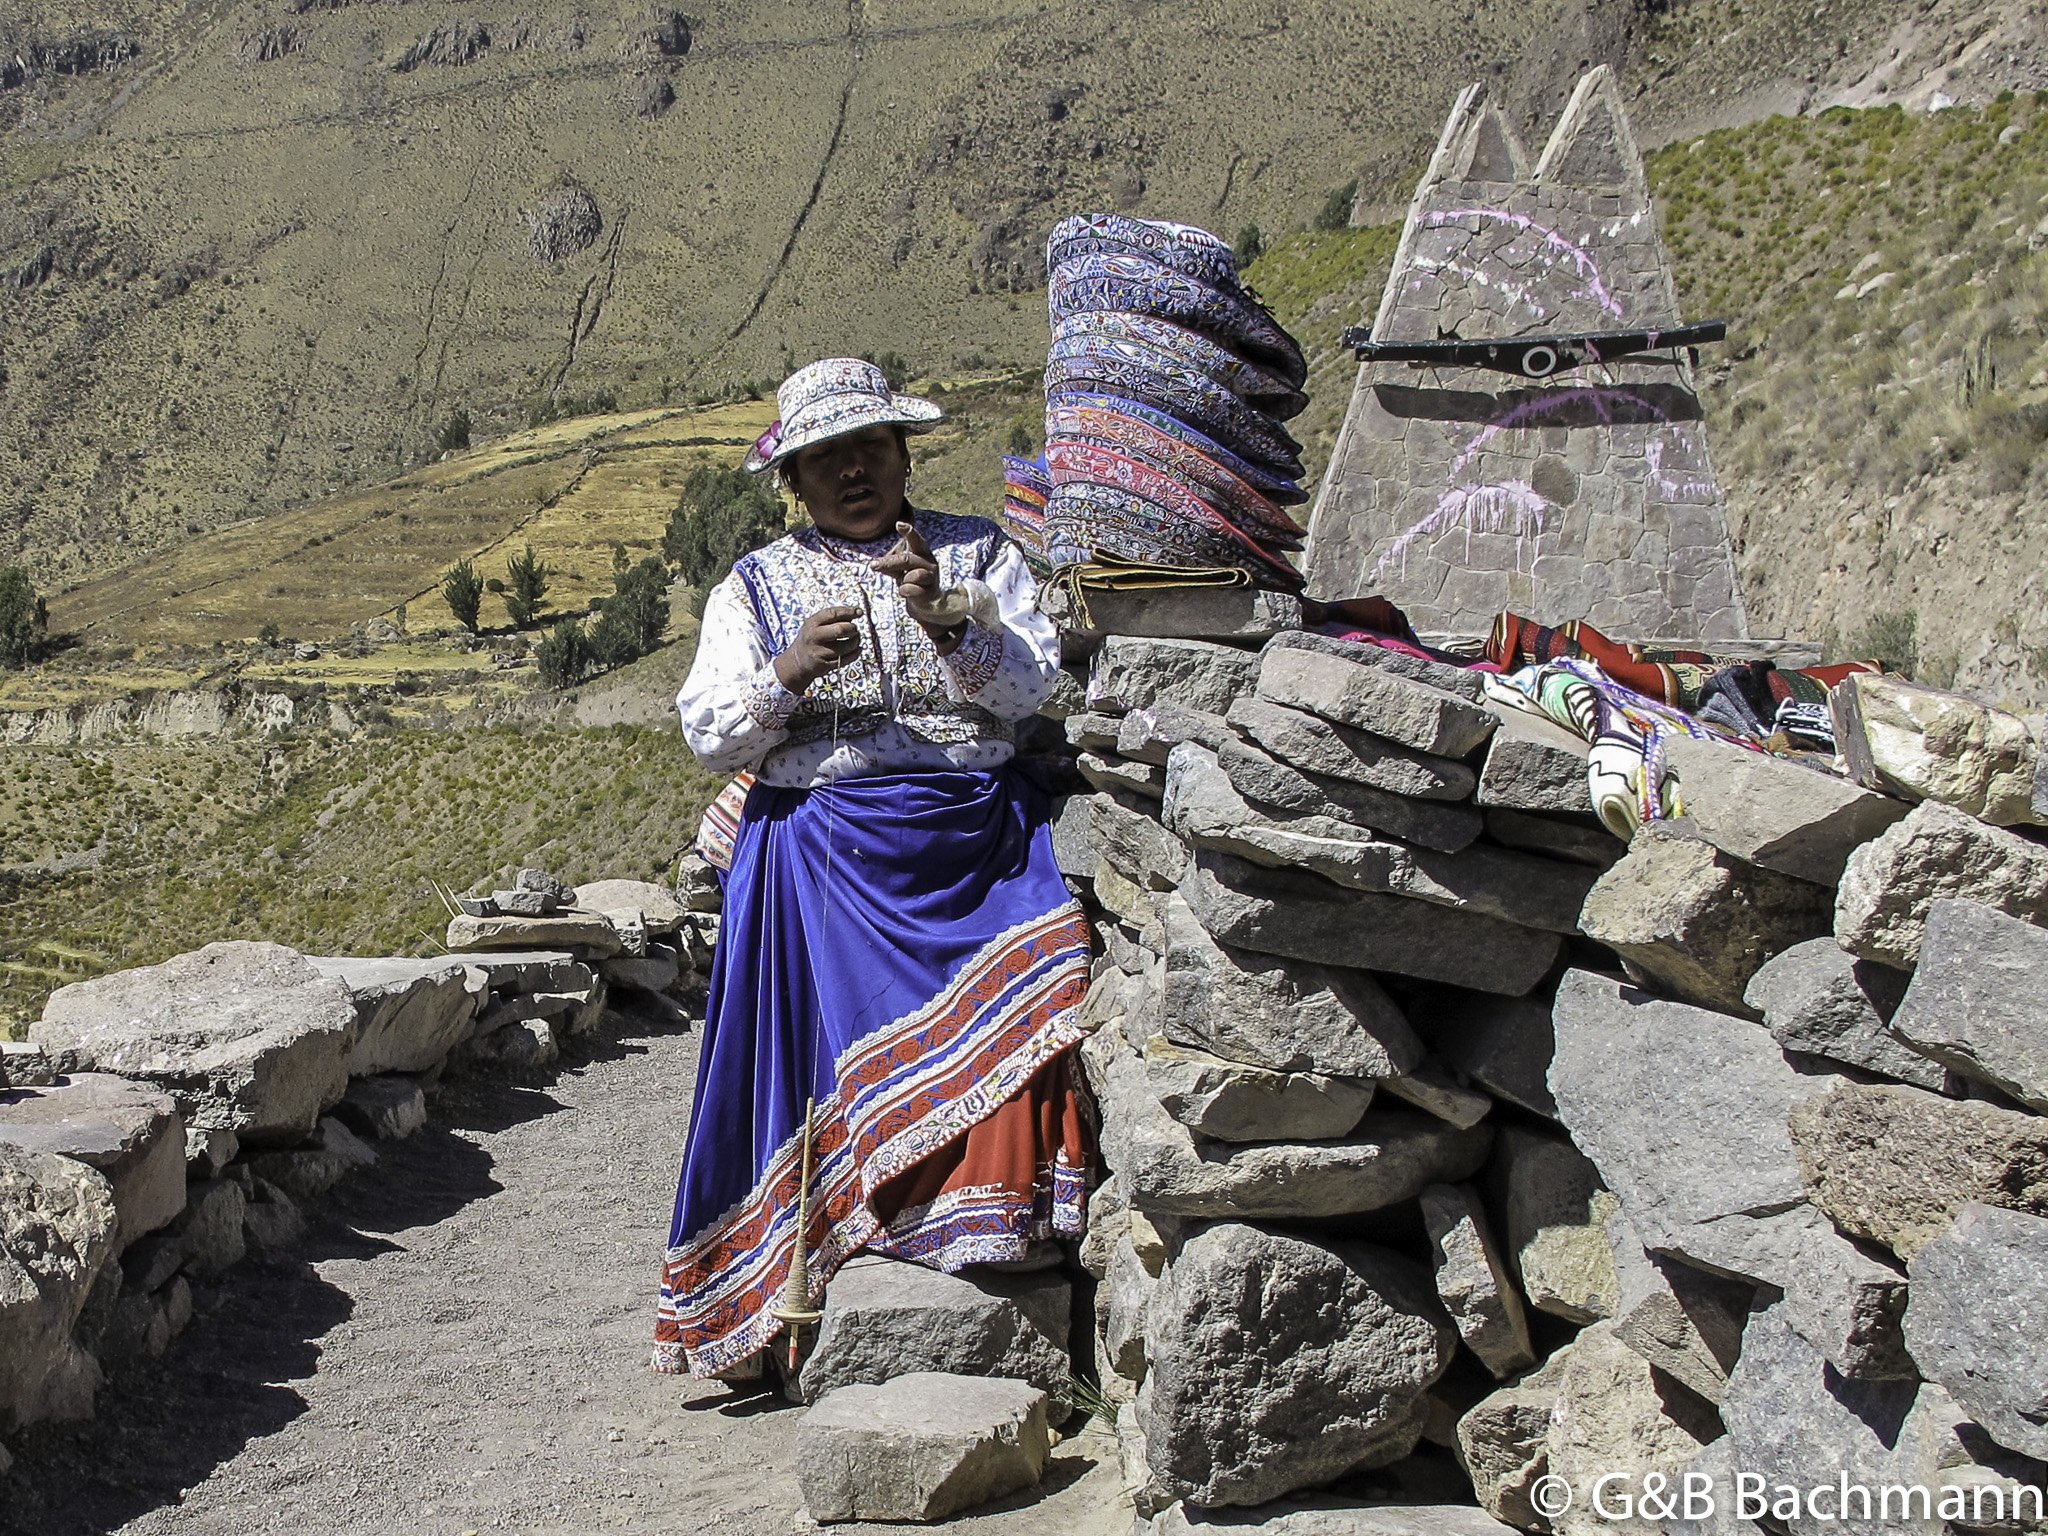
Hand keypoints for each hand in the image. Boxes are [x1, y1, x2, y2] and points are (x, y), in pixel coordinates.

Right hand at [773, 604, 861, 691]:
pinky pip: (845, 659)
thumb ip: (833, 618)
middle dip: (852, 629)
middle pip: (839, 630)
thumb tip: (855, 613)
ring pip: (845, 647)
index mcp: (812, 623)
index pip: (832, 614)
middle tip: (855, 630)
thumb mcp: (815, 625)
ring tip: (855, 640)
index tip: (859, 612)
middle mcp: (814, 637)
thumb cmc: (811, 639)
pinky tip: (855, 650)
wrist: (797, 661)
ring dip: (855, 642)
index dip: (848, 611)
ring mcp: (818, 652)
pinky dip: (854, 654)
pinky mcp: (824, 665)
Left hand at [871, 521, 967, 651]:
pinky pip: (910, 589)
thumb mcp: (900, 569)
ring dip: (902, 580)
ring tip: (904, 582)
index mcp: (923, 553)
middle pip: (906, 559)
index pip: (917, 540)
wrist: (927, 602)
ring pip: (911, 575)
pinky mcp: (929, 592)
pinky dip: (904, 591)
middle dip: (888, 562)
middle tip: (873, 565)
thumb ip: (890, 564)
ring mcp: (931, 578)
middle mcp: (929, 563)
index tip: (899, 524)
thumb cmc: (912, 580)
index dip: (909, 533)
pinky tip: (907, 591)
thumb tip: (875, 564)